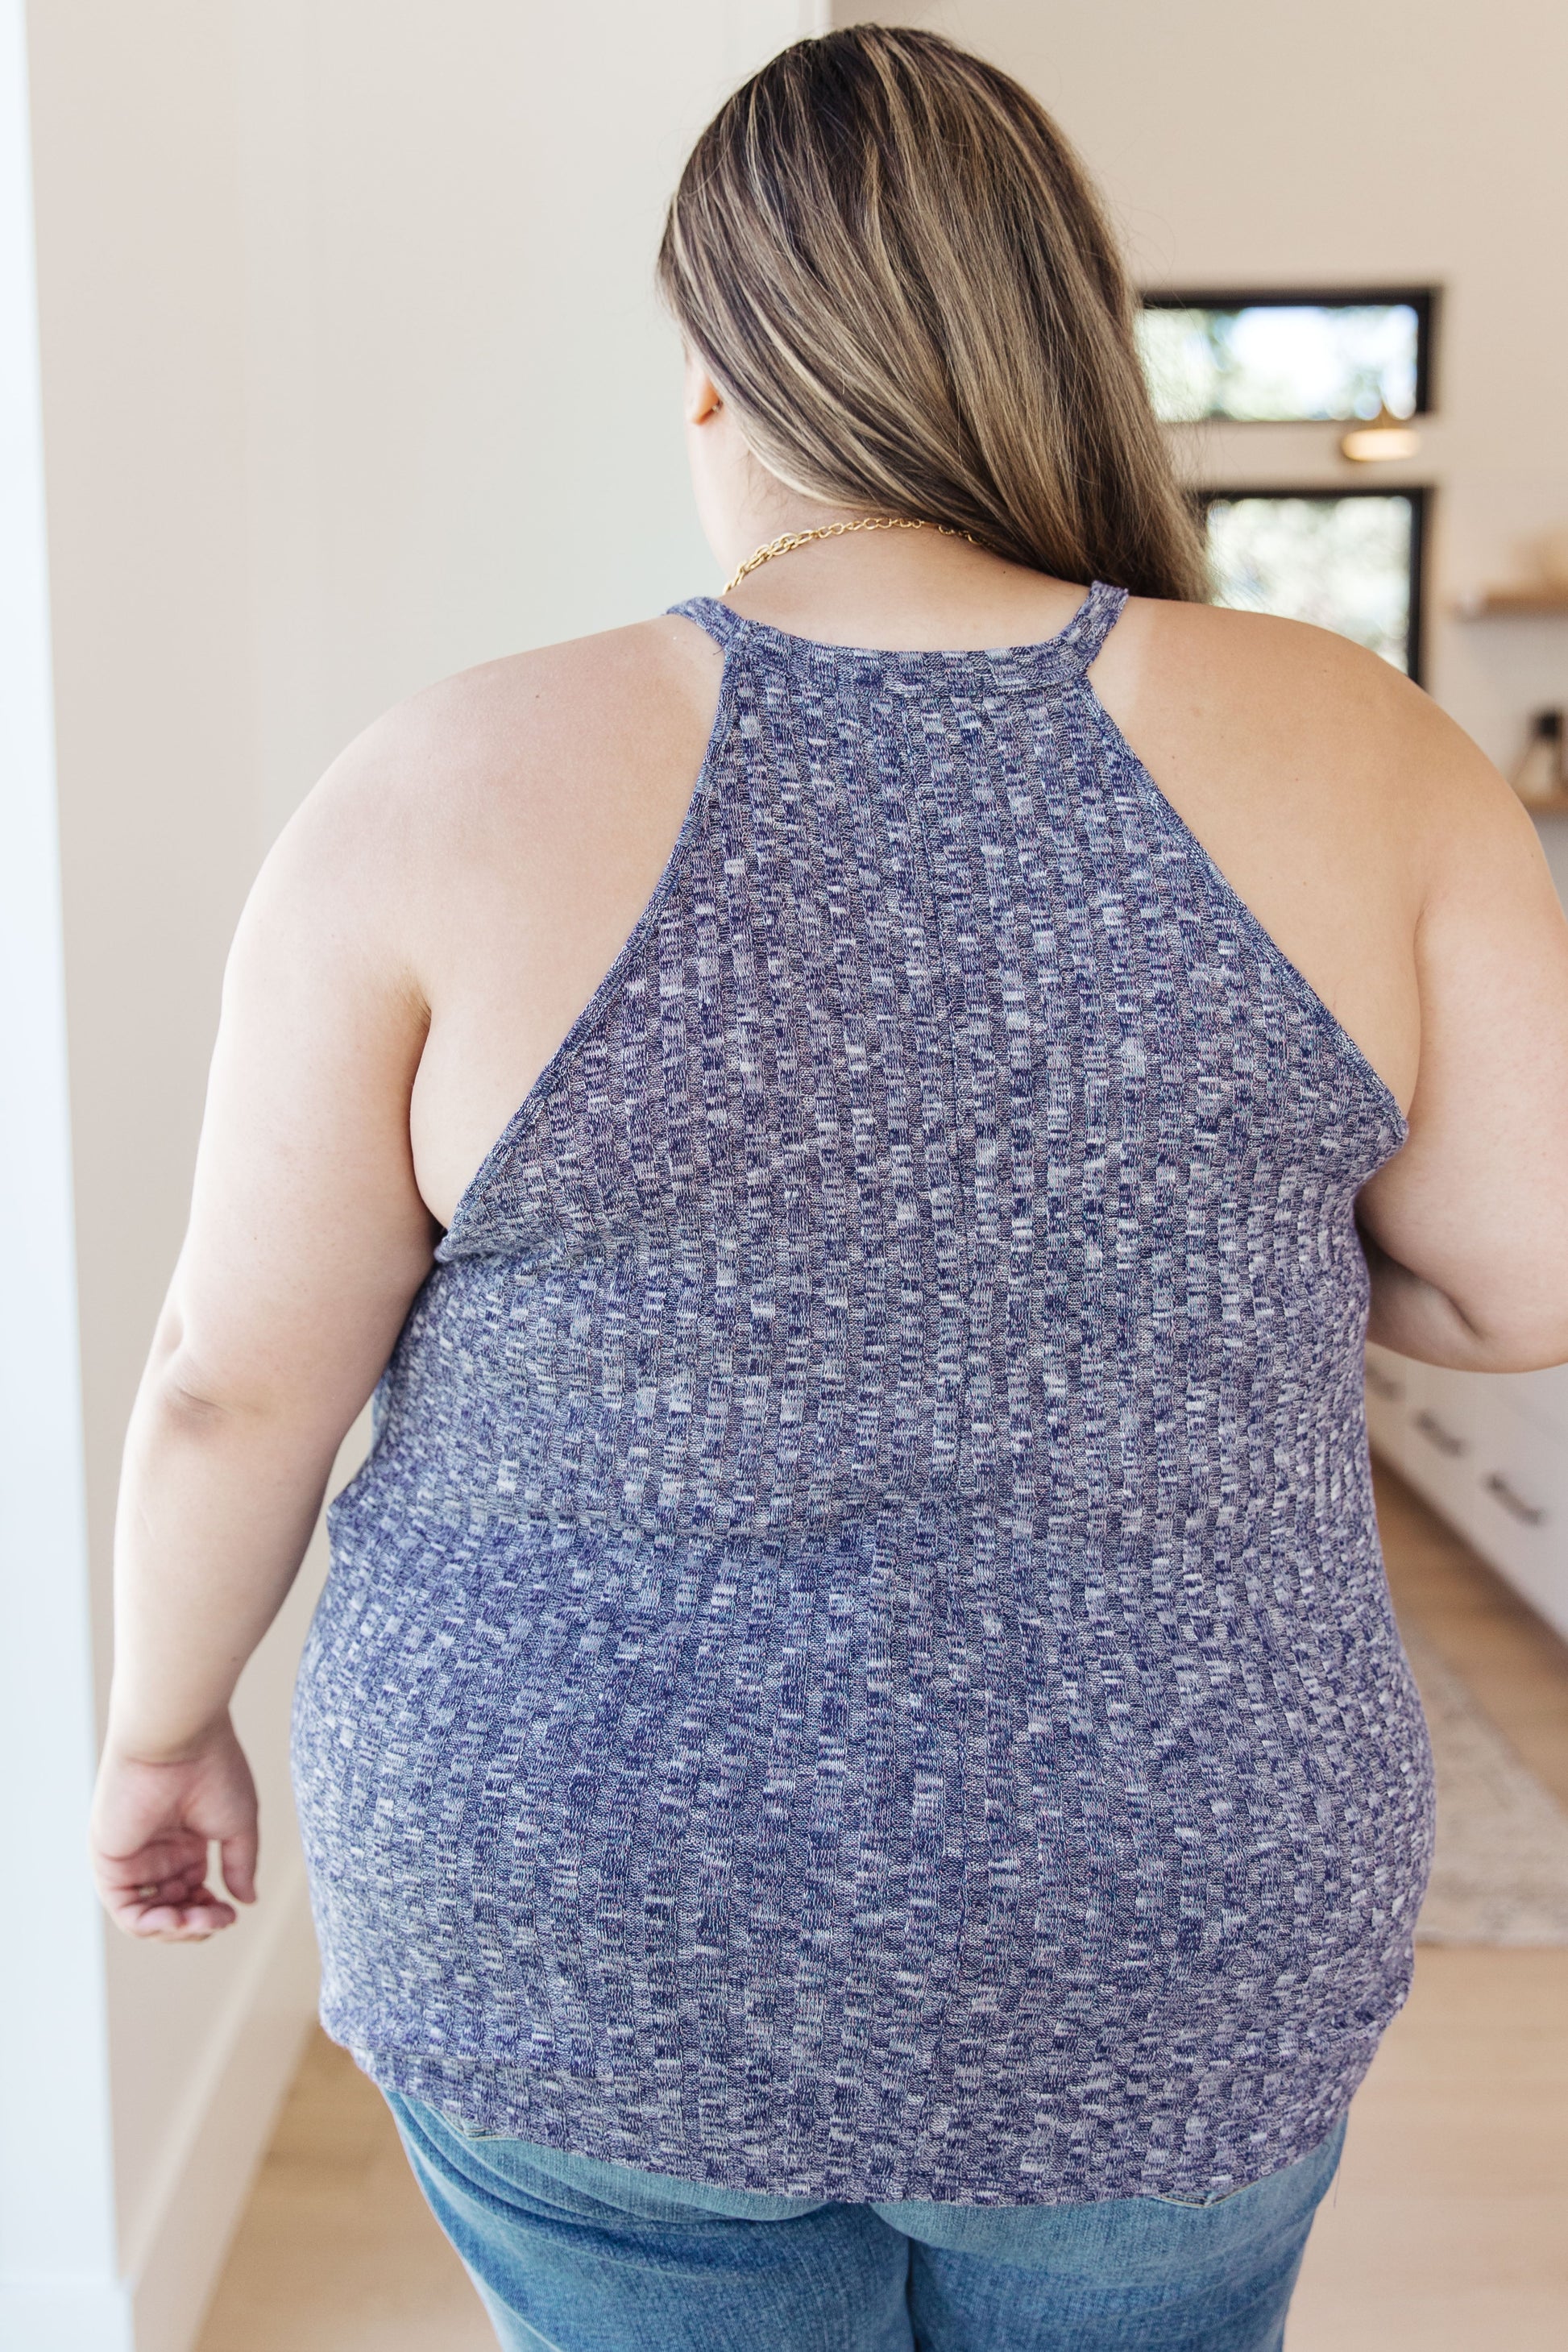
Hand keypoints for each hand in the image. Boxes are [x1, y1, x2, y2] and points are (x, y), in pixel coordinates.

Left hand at [90, 1714, 258, 1941]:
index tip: (232, 1913)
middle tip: (219, 1921)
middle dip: (197, 1925)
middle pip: (172, 1912)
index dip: (212, 1912)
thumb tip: (247, 1901)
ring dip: (176, 1929)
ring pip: (148, 1918)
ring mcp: (132, 1859)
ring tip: (199, 1922)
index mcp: (185, 1843)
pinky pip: (126, 1909)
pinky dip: (150, 1924)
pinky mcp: (110, 1862)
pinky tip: (177, 1920)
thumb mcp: (238, 1825)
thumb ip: (240, 1865)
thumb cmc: (213, 1769)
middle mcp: (156, 1854)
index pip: (194, 1895)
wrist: (178, 1740)